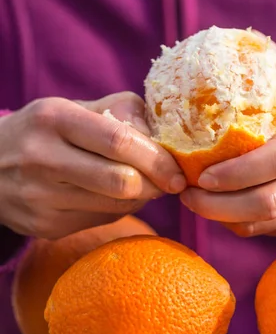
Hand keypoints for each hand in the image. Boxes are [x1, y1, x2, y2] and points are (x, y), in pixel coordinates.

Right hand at [0, 92, 185, 238]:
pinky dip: (119, 209)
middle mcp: (43, 159)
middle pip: (121, 182)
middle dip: (156, 184)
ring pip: (115, 207)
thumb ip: (121, 112)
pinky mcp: (44, 226)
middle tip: (169, 181)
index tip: (178, 170)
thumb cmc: (44, 130)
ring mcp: (41, 198)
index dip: (157, 159)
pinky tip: (113, 195)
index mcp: (55, 119)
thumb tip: (166, 136)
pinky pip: (101, 220)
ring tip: (142, 183)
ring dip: (141, 197)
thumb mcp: (73, 107)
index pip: (119, 141)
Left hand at [180, 46, 275, 238]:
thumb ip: (272, 65)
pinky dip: (244, 225)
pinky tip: (224, 210)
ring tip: (196, 203)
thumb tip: (223, 45)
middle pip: (269, 201)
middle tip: (186, 194)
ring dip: (226, 219)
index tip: (201, 174)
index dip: (237, 172)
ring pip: (268, 223)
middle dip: (219, 206)